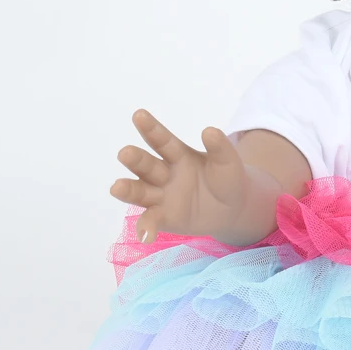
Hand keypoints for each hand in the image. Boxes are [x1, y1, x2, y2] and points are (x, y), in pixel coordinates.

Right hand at [109, 109, 248, 243]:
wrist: (233, 208)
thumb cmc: (227, 178)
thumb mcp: (228, 161)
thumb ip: (219, 147)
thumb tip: (209, 131)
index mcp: (178, 155)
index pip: (162, 140)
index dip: (151, 128)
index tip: (139, 115)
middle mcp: (164, 173)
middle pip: (146, 165)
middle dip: (135, 159)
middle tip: (125, 153)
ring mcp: (161, 196)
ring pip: (140, 191)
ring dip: (127, 190)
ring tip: (116, 187)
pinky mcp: (163, 217)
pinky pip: (151, 220)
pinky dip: (146, 227)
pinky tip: (145, 234)